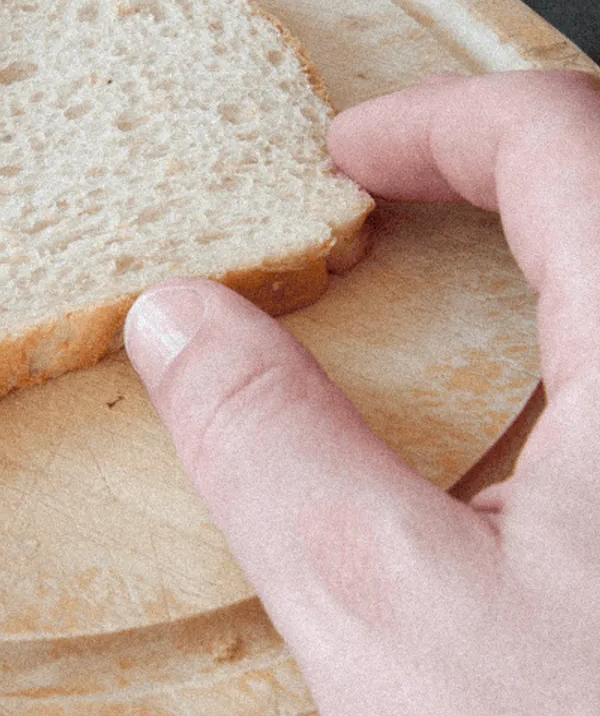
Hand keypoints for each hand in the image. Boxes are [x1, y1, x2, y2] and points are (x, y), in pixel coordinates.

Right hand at [123, 70, 599, 712]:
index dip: (438, 122)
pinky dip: (599, 327)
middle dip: (525, 160)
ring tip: (491, 275)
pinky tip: (567, 414)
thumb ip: (269, 443)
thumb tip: (179, 318)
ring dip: (580, 242)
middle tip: (417, 197)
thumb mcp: (391, 614)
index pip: (564, 138)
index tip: (344, 156)